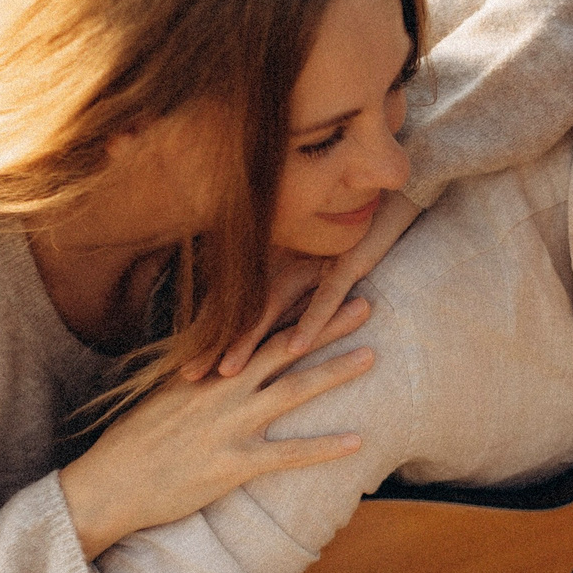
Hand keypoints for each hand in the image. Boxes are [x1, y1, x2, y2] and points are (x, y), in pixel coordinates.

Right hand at [57, 299, 375, 557]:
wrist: (108, 483)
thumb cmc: (132, 443)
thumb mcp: (162, 395)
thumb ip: (196, 374)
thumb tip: (218, 358)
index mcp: (205, 370)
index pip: (255, 329)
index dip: (291, 306)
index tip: (320, 285)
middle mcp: (221, 389)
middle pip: (284, 348)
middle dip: (326, 324)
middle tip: (364, 303)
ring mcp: (229, 424)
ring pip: (293, 390)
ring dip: (335, 372)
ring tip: (372, 356)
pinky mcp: (233, 463)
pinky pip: (288, 454)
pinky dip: (324, 448)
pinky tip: (357, 442)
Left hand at [206, 194, 423, 378]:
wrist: (387, 196)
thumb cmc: (350, 232)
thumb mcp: (313, 259)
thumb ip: (288, 284)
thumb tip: (269, 322)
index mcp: (275, 264)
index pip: (235, 303)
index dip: (209, 334)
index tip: (185, 366)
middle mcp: (285, 263)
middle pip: (243, 309)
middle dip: (215, 344)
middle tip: (190, 375)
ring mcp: (312, 263)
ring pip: (274, 305)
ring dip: (251, 340)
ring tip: (228, 371)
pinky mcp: (344, 263)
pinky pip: (326, 297)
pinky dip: (312, 322)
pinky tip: (296, 349)